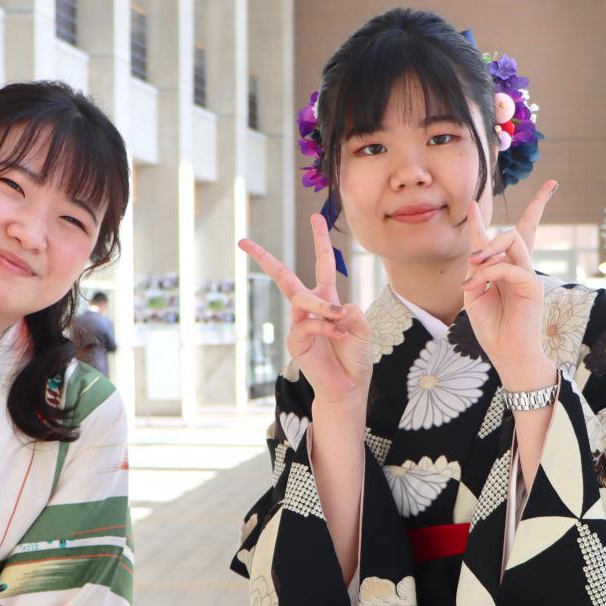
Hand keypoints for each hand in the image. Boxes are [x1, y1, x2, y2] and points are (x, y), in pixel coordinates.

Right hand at [239, 214, 372, 406]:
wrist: (349, 388)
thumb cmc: (355, 358)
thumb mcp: (362, 329)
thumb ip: (351, 312)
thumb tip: (334, 307)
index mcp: (327, 300)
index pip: (322, 264)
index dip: (320, 241)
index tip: (315, 217)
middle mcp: (309, 309)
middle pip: (284, 277)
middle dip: (264, 258)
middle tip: (243, 242)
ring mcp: (299, 325)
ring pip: (302, 300)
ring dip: (323, 306)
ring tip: (340, 318)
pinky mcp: (295, 341)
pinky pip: (306, 324)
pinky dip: (325, 326)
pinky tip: (339, 335)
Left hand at [460, 180, 558, 389]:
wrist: (508, 356)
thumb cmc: (493, 329)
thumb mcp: (474, 296)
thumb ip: (475, 272)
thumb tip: (478, 255)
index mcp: (506, 271)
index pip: (502, 238)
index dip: (482, 220)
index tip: (471, 202)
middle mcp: (520, 268)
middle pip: (520, 229)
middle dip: (492, 228)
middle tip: (471, 259)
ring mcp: (528, 275)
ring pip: (513, 239)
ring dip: (489, 248)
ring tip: (474, 266)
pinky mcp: (532, 286)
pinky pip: (508, 267)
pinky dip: (489, 273)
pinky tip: (477, 286)